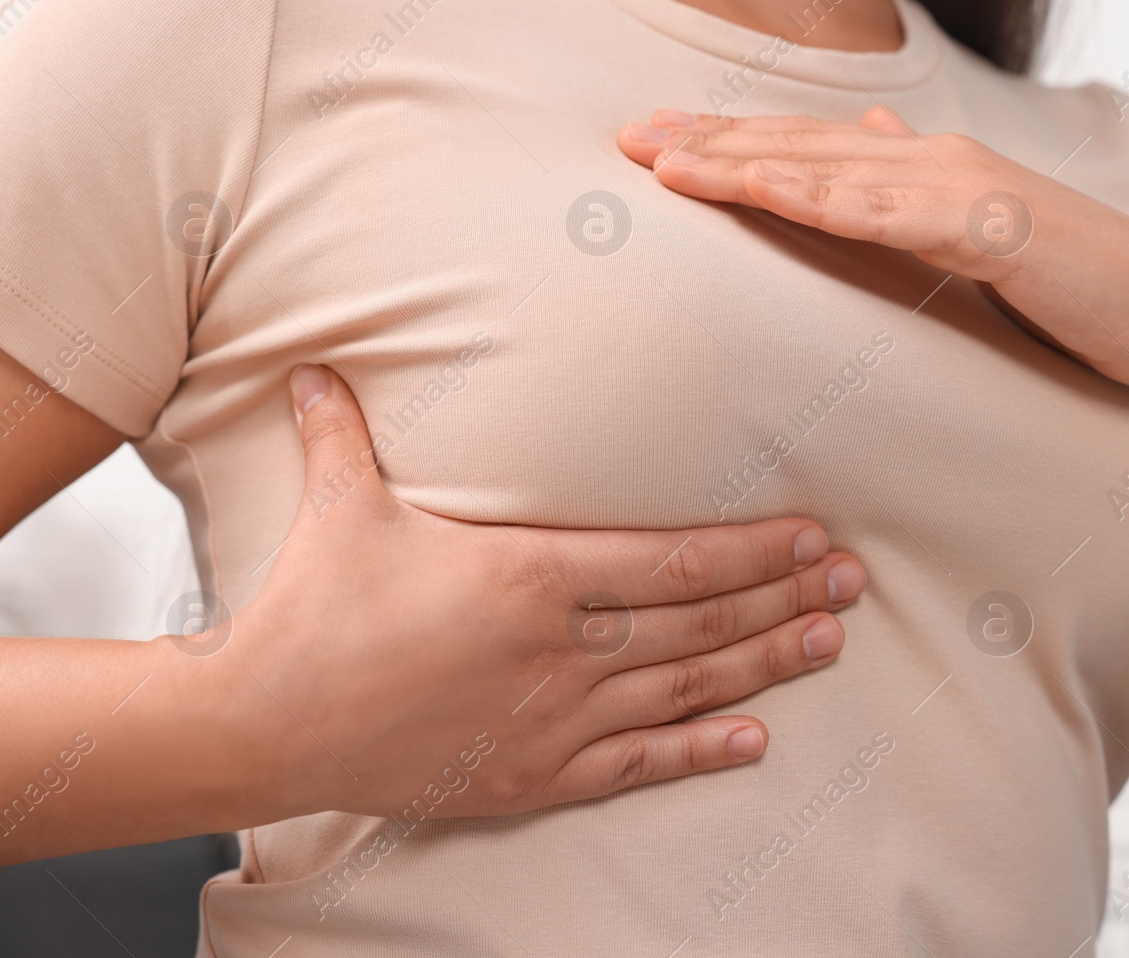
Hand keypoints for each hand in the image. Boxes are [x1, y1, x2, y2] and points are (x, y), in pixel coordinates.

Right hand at [195, 365, 863, 821]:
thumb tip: (318, 363)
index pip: (674, 559)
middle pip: (700, 622)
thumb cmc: (310, 611)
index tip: (810, 533)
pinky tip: (756, 740)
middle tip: (852, 580)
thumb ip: (346, 431)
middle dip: (783, 596)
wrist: (263, 725)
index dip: (752, 547)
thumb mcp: (340, 506)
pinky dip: (700, 752)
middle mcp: (560, 649)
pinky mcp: (533, 776)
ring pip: (687, 690)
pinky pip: (637, 766)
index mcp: (531, 576)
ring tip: (830, 640)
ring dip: (765, 663)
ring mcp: (554, 719)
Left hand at [618, 108, 1128, 406]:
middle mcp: (935, 162)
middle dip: (709, 141)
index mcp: (927, 168)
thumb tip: (870, 140)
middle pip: (800, 146)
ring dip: (742, 162)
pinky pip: (888, 213)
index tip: (656, 147)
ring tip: (663, 163)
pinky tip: (764, 191)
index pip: (809, 150)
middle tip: (626, 140)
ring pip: (829, 169)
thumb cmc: (1075, 285)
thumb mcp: (980, 235)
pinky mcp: (989, 230)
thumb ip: (917, 190)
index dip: (729, 144)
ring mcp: (962, 189)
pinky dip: (822, 198)